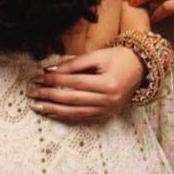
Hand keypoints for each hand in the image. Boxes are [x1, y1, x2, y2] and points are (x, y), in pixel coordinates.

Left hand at [26, 46, 143, 122]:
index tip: (39, 76)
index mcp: (107, 83)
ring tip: (37, 105)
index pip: (75, 83)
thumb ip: (75, 64)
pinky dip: (65, 115)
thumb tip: (50, 71)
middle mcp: (107, 100)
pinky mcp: (105, 115)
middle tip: (32, 91)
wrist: (140, 68)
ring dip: (53, 109)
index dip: (55, 80)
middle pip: (72, 99)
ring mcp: (107, 110)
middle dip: (50, 95)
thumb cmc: (118, 57)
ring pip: (75, 112)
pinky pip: (82, 117)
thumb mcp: (98, 55)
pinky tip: (52, 112)